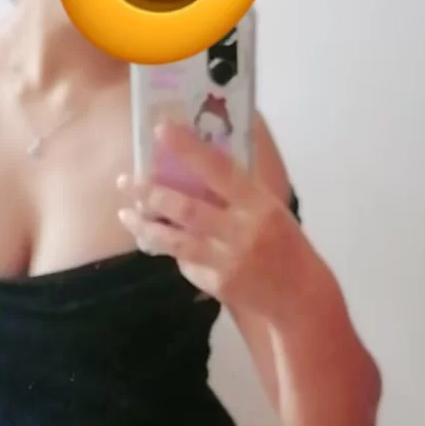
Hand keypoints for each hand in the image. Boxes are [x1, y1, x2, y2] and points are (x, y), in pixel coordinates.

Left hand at [118, 121, 302, 318]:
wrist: (299, 295)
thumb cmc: (283, 243)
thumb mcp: (269, 210)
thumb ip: (237, 192)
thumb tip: (194, 163)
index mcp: (260, 204)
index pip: (220, 169)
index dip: (188, 149)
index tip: (160, 130)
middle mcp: (243, 231)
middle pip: (186, 208)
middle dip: (150, 193)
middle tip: (125, 180)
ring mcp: (228, 261)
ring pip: (175, 241)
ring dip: (145, 226)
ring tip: (124, 214)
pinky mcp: (218, 285)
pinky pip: (186, 263)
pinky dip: (172, 251)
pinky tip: (161, 242)